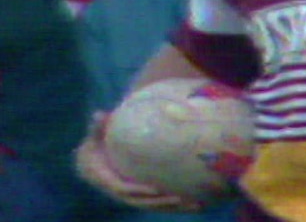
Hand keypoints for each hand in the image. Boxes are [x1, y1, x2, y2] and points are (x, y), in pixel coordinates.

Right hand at [75, 112, 201, 211]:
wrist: (91, 159)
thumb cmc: (96, 142)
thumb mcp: (94, 134)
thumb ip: (97, 126)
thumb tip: (99, 115)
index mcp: (105, 178)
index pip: (123, 188)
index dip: (138, 190)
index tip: (155, 189)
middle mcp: (118, 190)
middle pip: (140, 201)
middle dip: (159, 202)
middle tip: (180, 198)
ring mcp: (129, 194)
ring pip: (151, 205)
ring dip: (171, 207)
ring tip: (195, 205)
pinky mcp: (139, 194)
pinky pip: (157, 202)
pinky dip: (174, 205)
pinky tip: (196, 203)